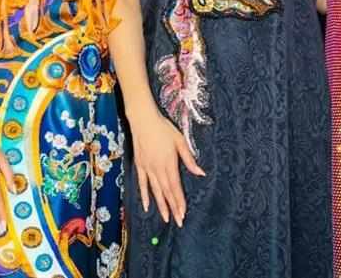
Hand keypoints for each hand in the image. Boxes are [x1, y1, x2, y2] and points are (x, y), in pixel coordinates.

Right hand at [129, 108, 205, 226]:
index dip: (179, 200)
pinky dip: (144, 195)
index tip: (183, 212)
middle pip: (166, 191)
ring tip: (165, 218)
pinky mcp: (140, 165)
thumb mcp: (180, 140)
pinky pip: (142, 183)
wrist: (143, 120)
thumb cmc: (163, 128)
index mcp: (169, 162)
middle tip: (178, 221)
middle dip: (173, 207)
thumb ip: (189, 158)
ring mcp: (147, 168)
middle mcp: (157, 168)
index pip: (175, 186)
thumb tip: (200, 173)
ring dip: (161, 205)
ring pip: (155, 190)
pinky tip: (147, 206)